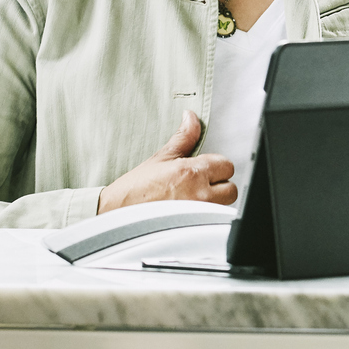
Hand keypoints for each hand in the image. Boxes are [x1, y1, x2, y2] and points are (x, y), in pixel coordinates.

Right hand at [96, 111, 235, 213]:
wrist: (118, 214)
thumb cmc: (136, 189)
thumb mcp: (160, 158)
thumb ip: (183, 138)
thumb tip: (191, 118)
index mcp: (191, 172)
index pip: (226, 165)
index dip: (215, 166)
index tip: (203, 170)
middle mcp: (199, 194)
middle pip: (230, 188)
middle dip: (218, 185)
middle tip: (200, 186)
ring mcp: (199, 215)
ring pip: (225, 206)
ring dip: (215, 202)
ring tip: (195, 200)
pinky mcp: (195, 229)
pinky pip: (214, 222)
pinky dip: (207, 217)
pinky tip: (191, 215)